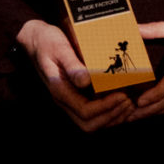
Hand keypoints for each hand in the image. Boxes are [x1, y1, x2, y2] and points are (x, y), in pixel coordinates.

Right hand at [16, 18, 132, 132]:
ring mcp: (69, 100)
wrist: (34, 39)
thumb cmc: (46, 41)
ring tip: (129, 103)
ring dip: (112, 117)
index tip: (123, 95)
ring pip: (91, 122)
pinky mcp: (75, 96)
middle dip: (111, 117)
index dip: (106, 107)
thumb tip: (85, 81)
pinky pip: (92, 113)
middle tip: (129, 102)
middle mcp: (64, 100)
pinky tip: (121, 100)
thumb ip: (71, 64)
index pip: (85, 111)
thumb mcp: (58, 48)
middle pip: (89, 125)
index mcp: (60, 90)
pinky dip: (108, 111)